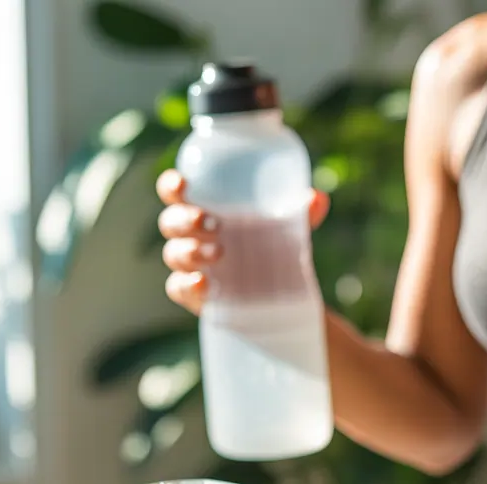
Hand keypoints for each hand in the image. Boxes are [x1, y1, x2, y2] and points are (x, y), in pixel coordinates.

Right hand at [156, 169, 330, 314]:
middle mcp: (190, 236)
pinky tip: (203, 283)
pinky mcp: (195, 296)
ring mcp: (190, 267)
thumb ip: (300, 213)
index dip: (171, 185)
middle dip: (185, 220)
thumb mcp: (288, 229)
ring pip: (173, 254)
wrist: (278, 294)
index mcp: (203, 209)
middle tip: (213, 223)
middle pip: (170, 223)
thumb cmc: (271, 247)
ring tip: (220, 252)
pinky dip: (187, 285)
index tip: (183, 183)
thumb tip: (316, 198)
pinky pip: (178, 289)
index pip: (174, 192)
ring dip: (191, 250)